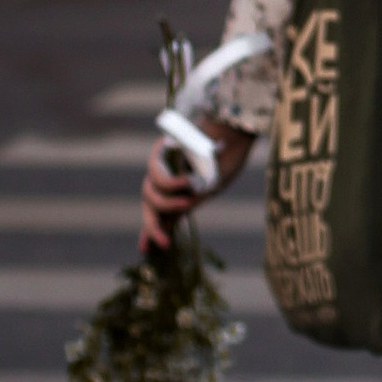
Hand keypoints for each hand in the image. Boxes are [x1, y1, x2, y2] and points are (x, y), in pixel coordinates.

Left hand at [140, 118, 252, 254]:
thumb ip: (187, 204)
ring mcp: (161, 164)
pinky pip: (157, 177)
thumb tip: (167, 225)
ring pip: (150, 194)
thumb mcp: (208, 189)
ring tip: (187, 201)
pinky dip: (171, 184)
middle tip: (165, 243)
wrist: (235, 130)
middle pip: (149, 205)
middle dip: (153, 226)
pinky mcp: (159, 151)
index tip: (146, 251)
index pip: (158, 211)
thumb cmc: (227, 158)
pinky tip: (187, 183)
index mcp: (178, 188)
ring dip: (167, 204)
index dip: (151, 229)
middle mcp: (166, 176)